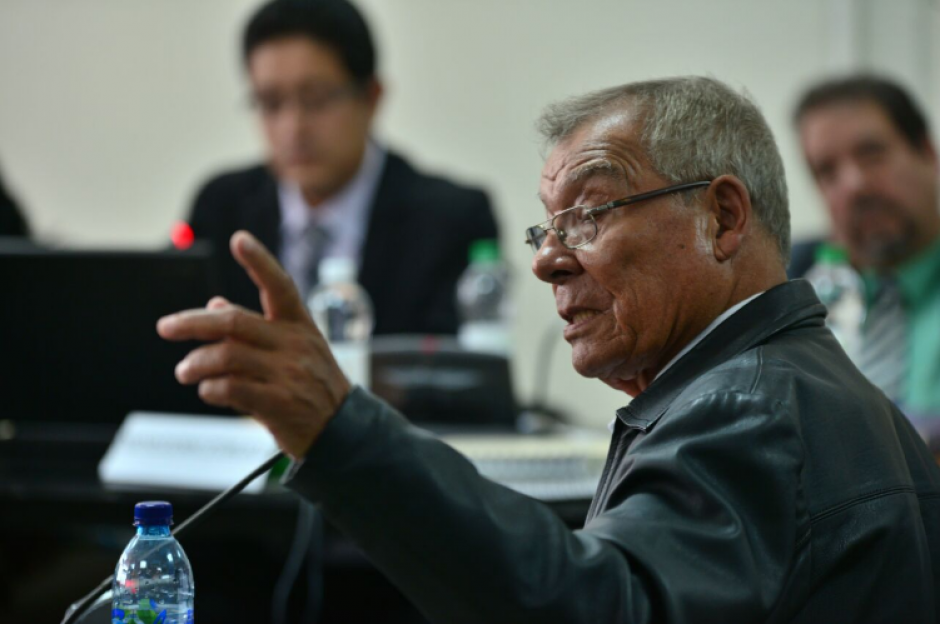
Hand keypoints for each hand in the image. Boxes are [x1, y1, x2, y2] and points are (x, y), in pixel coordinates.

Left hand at [157, 231, 350, 458]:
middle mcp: (295, 344)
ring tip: (184, 372)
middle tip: (165, 327)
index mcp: (300, 325)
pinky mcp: (279, 403)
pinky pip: (231, 388)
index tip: (239, 239)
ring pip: (226, 356)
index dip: (260, 261)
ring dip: (196, 363)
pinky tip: (208, 391)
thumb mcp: (294, 350)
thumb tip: (215, 304)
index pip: (280, 285)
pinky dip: (210, 388)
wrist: (341, 430)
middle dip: (192, 322)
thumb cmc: (313, 386)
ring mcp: (288, 374)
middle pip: (233, 322)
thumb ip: (255, 328)